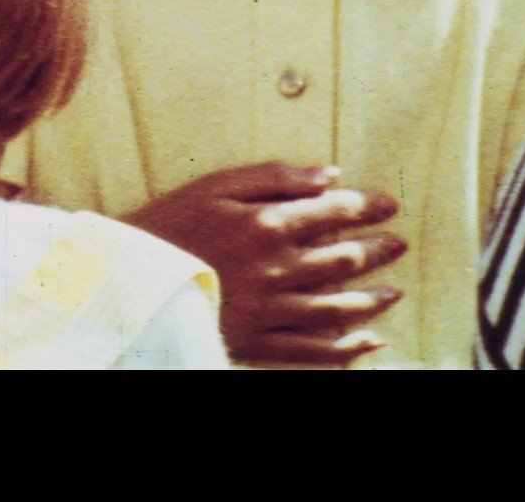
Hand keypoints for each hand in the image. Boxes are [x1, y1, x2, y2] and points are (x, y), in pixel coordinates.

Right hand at [128, 161, 406, 365]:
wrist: (128, 277)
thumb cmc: (170, 223)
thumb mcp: (216, 184)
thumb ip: (276, 176)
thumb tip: (331, 175)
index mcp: (269, 223)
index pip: (336, 211)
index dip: (369, 206)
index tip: (387, 204)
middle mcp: (278, 267)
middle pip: (346, 258)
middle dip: (379, 249)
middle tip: (396, 244)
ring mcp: (270, 308)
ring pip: (340, 306)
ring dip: (373, 298)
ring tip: (393, 292)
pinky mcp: (258, 342)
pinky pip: (314, 350)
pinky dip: (348, 349)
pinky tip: (370, 342)